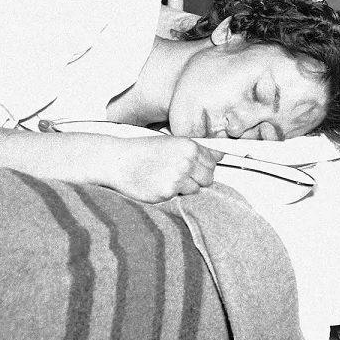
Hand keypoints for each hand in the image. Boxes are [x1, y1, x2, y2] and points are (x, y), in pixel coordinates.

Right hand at [106, 136, 223, 202]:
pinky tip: (159, 184)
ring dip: (185, 188)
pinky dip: (172, 194)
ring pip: (196, 190)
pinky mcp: (168, 192)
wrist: (118, 161)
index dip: (203, 165)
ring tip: (167, 179)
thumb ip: (195, 150)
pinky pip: (180, 198)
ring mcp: (178, 178)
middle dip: (197, 178)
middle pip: (208, 177)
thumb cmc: (141, 151)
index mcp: (189, 146)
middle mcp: (186, 161)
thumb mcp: (170, 142)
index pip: (212, 161)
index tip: (195, 167)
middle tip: (180, 175)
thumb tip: (220, 154)